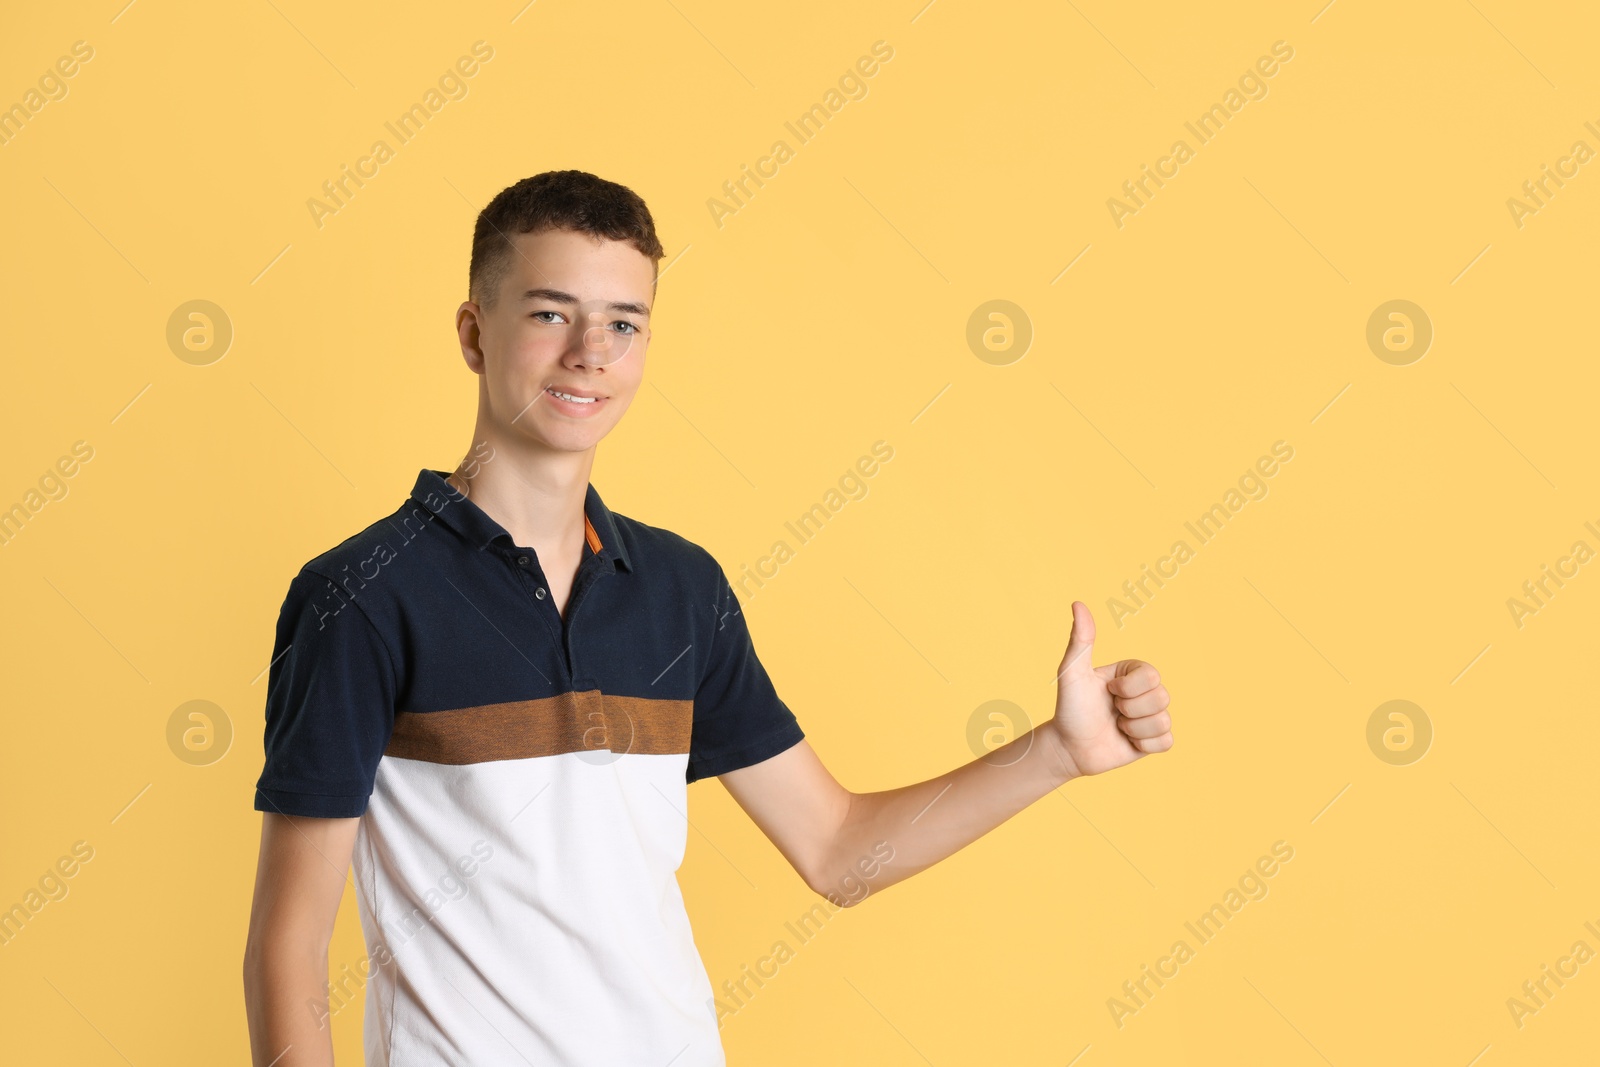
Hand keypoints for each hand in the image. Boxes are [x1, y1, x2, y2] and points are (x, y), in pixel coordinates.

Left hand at [1045, 601, 1173, 778]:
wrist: (1068, 748)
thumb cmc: (1069, 708)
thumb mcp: (1072, 673)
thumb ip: (1080, 640)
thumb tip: (1078, 603)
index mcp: (1132, 672)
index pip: (1152, 675)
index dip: (1128, 688)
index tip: (1108, 692)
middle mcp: (1145, 692)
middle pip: (1162, 697)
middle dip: (1130, 710)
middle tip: (1112, 712)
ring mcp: (1151, 716)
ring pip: (1163, 721)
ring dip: (1134, 729)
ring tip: (1117, 727)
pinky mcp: (1154, 740)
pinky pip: (1167, 742)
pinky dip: (1143, 745)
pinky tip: (1126, 741)